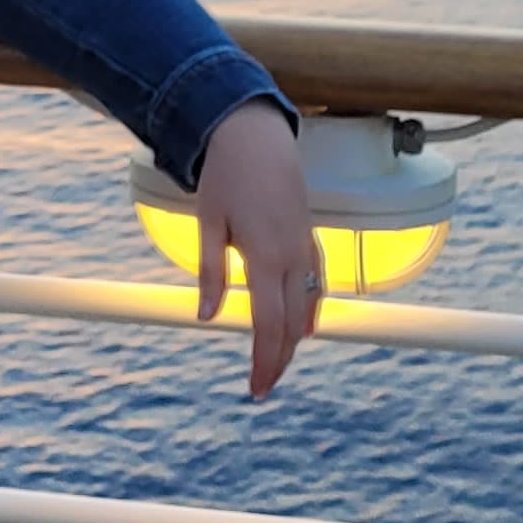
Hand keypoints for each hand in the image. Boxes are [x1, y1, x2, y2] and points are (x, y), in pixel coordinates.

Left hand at [191, 98, 321, 397]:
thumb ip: (210, 272)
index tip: (256, 387)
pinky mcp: (309, 236)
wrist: (256, 135)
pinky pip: (317, 283)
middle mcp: (292, 255)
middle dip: (279, 359)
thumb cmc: (226, 176)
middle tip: (262, 386)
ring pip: (308, 306)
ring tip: (277, 363)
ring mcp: (305, 246)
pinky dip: (310, 310)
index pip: (269, 323)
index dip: (264, 359)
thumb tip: (206, 317)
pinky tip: (303, 327)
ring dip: (295, 338)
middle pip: (292, 323)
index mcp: (265, 255)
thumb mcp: (208, 223)